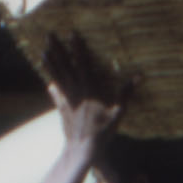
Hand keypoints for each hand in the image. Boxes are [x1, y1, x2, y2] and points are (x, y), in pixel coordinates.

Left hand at [41, 35, 126, 152]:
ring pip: (58, 77)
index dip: (77, 48)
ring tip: (43, 52)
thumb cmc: (102, 131)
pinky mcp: (63, 109)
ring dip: (51, 64)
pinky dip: (53, 86)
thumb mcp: (118, 112)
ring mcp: (67, 99)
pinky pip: (57, 94)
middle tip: (48, 36)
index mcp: (89, 88)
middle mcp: (75, 91)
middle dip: (58, 50)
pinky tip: (49, 83)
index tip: (71, 33)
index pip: (82, 63)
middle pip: (65, 66)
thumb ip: (126, 93)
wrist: (82, 148)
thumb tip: (139, 76)